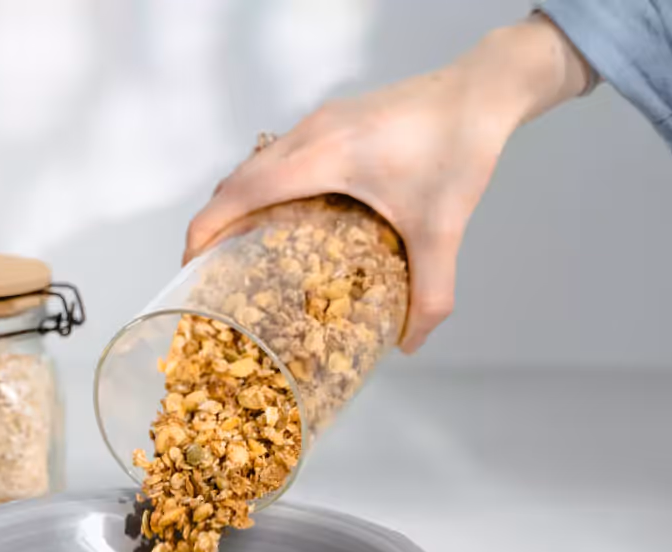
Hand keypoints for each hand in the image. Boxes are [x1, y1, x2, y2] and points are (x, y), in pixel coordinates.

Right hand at [184, 14, 592, 352]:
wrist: (481, 90)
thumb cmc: (459, 148)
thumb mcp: (443, 230)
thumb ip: (430, 294)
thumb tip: (410, 342)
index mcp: (323, 157)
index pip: (239, 192)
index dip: (204, 230)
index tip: (189, 265)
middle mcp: (310, 134)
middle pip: (237, 179)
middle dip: (215, 224)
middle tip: (213, 270)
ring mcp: (319, 122)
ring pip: (257, 164)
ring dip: (239, 202)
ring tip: (243, 248)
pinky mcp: (332, 119)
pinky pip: (280, 155)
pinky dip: (266, 185)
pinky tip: (288, 218)